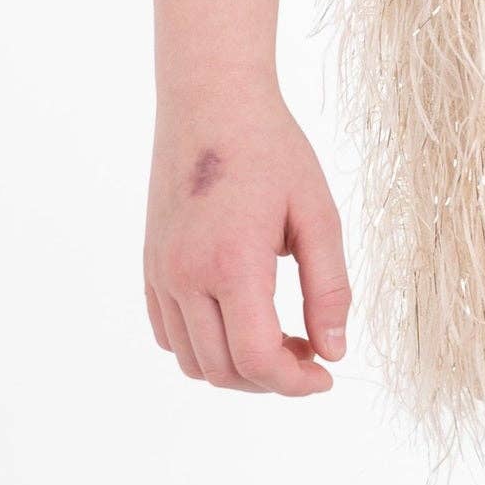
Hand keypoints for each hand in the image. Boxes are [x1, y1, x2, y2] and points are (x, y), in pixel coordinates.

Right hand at [144, 94, 349, 395]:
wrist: (210, 101)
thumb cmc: (271, 150)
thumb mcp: (318, 215)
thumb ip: (329, 289)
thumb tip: (334, 351)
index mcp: (232, 263)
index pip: (257, 359)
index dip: (296, 383)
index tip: (326, 376)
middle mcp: (186, 275)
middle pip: (225, 370)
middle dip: (272, 379)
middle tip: (310, 354)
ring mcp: (161, 273)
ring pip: (192, 362)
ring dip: (237, 368)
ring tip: (279, 339)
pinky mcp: (151, 266)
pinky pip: (169, 335)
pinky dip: (204, 348)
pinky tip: (240, 322)